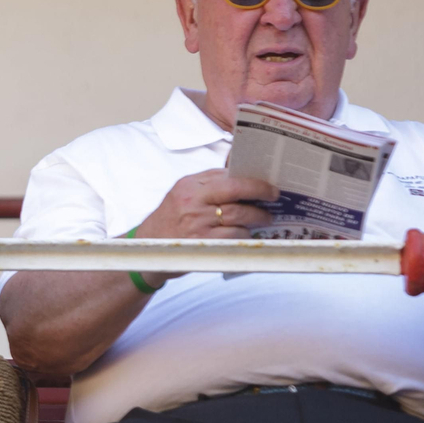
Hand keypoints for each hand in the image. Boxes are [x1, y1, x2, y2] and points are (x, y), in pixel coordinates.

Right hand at [136, 168, 276, 239]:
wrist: (149, 246)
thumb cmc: (170, 219)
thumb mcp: (183, 194)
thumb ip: (208, 185)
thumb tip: (242, 177)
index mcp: (189, 185)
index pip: (227, 176)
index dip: (252, 180)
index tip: (267, 185)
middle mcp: (193, 201)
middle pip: (236, 191)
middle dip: (260, 193)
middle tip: (273, 198)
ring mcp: (198, 222)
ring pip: (239, 216)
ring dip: (257, 218)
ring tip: (264, 219)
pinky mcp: (204, 242)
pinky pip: (235, 236)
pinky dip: (245, 235)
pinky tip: (247, 234)